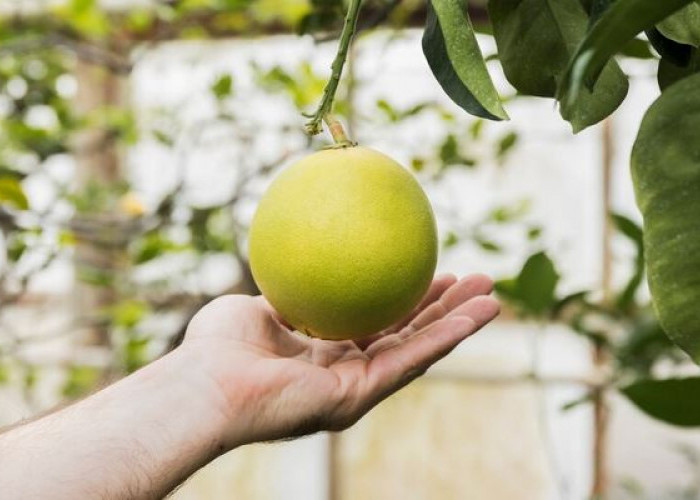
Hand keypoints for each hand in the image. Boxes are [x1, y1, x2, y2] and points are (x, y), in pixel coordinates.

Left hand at [181, 274, 498, 447]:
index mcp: (324, 354)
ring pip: (417, 352)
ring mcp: (354, 388)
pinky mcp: (356, 398)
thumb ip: (290, 287)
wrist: (203, 384)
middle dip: (442, 310)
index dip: (406, 300)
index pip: (376, 324)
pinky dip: (443, 339)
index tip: (427, 273)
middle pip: (405, 337)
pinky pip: (407, 361)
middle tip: (473, 281)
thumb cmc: (216, 346)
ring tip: (493, 298)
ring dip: (458, 326)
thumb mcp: (257, 303)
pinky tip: (472, 317)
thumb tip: (307, 253)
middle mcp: (345, 373)